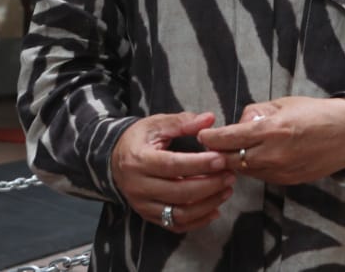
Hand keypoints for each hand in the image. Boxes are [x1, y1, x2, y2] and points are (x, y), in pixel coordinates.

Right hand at [110, 112, 233, 232]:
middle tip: (230, 175)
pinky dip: (197, 221)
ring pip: (178, 213)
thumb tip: (209, 119)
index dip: (199, 164)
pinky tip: (215, 209)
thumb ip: (183, 122)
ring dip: (207, 204)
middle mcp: (139, 186)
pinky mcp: (149, 216)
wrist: (114, 159)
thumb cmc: (140, 139)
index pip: (172, 165)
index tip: (221, 159)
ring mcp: (143, 204)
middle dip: (209, 185)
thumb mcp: (157, 124)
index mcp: (139, 160)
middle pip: (178, 192)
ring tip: (227, 189)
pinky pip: (175, 225)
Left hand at [197, 96, 344, 185]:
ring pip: (243, 171)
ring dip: (234, 162)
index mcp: (272, 129)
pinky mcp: (286, 180)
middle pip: (230, 160)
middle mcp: (273, 153)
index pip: (229, 138)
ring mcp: (279, 170)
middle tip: (211, 147)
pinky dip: (252, 168)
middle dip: (218, 153)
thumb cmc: (317, 113)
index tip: (202, 136)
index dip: (211, 138)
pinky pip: (260, 176)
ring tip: (232, 152)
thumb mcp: (285, 103)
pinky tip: (255, 158)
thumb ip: (258, 113)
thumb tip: (240, 123)